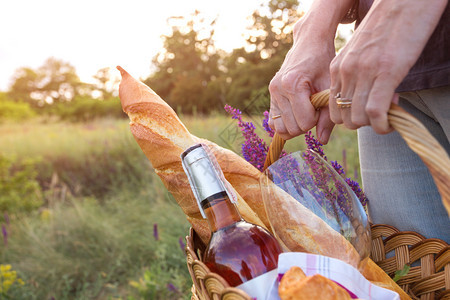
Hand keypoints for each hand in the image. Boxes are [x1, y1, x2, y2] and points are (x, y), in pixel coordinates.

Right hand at [268, 0, 354, 142]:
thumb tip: (322, 141)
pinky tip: (297, 111)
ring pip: (281, 129)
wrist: (309, 43)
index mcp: (292, 84)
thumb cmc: (323, 62)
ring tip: (306, 110)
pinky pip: (274, 123)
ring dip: (296, 125)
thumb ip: (328, 116)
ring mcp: (271, 92)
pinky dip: (286, 123)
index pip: (305, 122)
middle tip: (315, 107)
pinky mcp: (270, 95)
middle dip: (307, 124)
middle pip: (292, 128)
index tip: (321, 105)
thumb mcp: (330, 87)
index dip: (317, 119)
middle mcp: (277, 89)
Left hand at [329, 0, 446, 133]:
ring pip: (357, 119)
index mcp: (338, 68)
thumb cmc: (387, 28)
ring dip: (372, 126)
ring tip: (386, 118)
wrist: (405, 3)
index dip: (348, 118)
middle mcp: (346, 72)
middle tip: (377, 117)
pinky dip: (382, 126)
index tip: (365, 114)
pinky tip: (389, 123)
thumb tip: (362, 98)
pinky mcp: (385, 73)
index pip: (332, 107)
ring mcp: (364, 73)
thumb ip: (357, 74)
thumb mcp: (362, 53)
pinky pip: (375, 112)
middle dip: (360, 124)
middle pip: (342, 117)